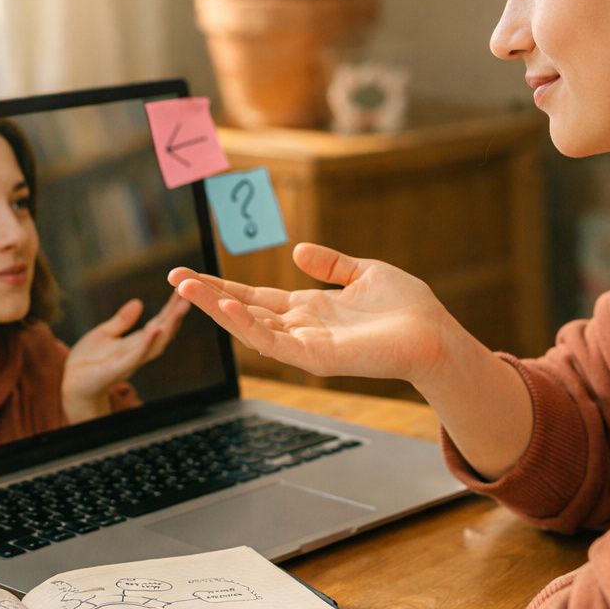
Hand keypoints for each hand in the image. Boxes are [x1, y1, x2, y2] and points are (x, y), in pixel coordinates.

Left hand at [61, 292, 189, 420]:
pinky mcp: (117, 369)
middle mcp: (138, 352)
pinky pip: (136, 356)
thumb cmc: (87, 362)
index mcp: (135, 343)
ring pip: (157, 344)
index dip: (170, 307)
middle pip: (164, 332)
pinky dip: (147, 343)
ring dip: (170, 326)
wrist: (72, 385)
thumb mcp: (104, 334)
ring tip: (181, 308)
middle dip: (177, 315)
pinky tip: (155, 329)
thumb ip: (122, 321)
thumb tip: (139, 302)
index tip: (181, 289)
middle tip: (190, 295)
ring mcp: (130, 361)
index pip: (159, 322)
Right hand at [166, 242, 464, 387]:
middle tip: (174, 278)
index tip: (191, 273)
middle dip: (209, 297)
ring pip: (251, 329)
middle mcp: (302, 329)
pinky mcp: (318, 358)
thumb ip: (330, 263)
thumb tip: (297, 249)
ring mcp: (306, 346)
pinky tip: (229, 309)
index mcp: (309, 309)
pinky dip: (250, 327)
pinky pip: (275, 345)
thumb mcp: (363, 273)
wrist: (435, 335)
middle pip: (244, 312)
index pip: (255, 298)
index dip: (223, 286)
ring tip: (187, 289)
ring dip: (219, 310)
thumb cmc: (407, 308)